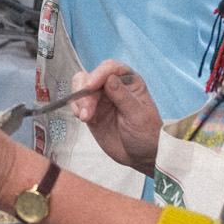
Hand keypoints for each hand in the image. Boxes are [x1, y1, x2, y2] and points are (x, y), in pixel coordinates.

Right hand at [72, 59, 160, 175]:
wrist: (141, 156)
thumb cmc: (147, 133)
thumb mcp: (138, 116)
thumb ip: (123, 97)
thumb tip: (110, 78)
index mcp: (129, 81)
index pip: (111, 68)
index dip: (99, 73)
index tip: (90, 86)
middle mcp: (113, 86)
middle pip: (91, 77)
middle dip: (85, 92)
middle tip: (87, 111)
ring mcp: (101, 99)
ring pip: (81, 88)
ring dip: (79, 101)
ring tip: (86, 118)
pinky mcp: (92, 111)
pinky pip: (78, 104)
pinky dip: (76, 109)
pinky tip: (84, 118)